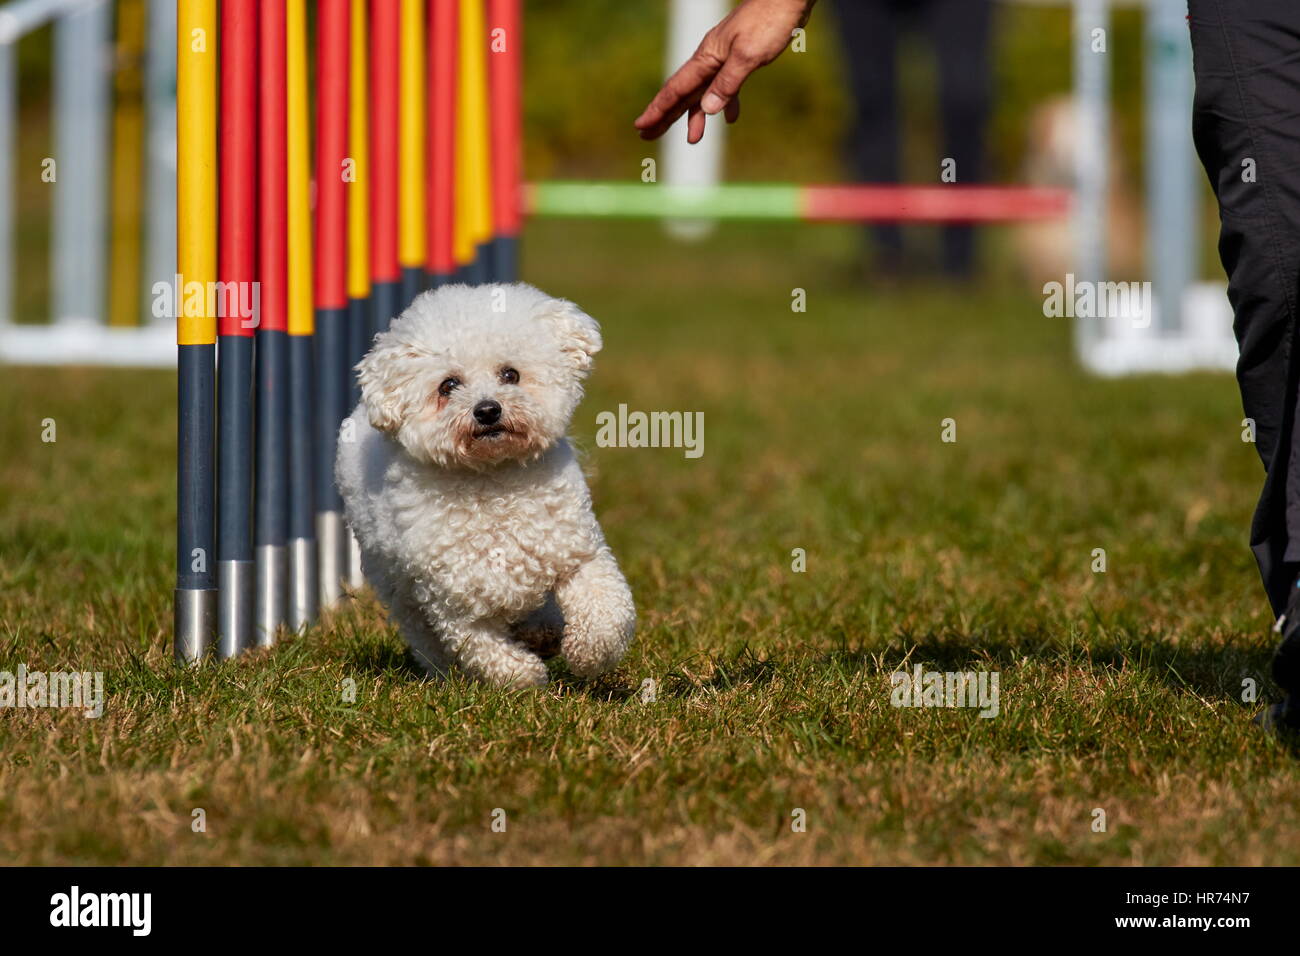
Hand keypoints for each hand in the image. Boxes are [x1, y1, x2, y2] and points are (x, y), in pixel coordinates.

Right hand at [633, 0, 815, 143]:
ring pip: (704, 92)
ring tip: (693, 139)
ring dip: (696, 115)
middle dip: (665, 116)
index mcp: (707, 58)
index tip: (641, 126)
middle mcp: (710, 59)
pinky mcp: (740, 58)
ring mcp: (724, 58)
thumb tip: (707, 109)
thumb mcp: (748, 56)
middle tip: (647, 136)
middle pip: (682, 93)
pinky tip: (731, 117)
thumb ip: (728, 83)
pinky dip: (726, 102)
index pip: (676, 89)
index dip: (658, 109)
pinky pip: (726, 86)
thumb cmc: (769, 22)